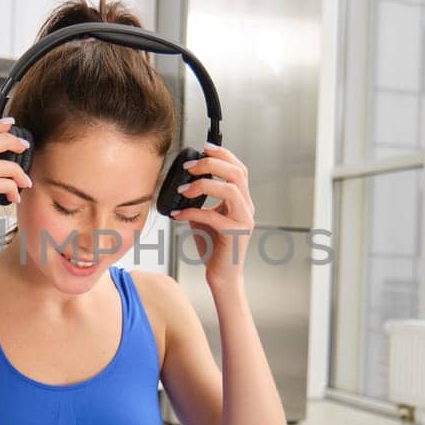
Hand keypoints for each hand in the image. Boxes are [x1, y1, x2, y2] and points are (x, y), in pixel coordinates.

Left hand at [170, 143, 254, 288]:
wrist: (222, 276)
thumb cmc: (214, 248)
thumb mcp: (205, 218)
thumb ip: (199, 201)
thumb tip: (182, 186)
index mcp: (242, 202)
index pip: (239, 169)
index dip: (224, 155)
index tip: (205, 148)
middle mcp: (246, 208)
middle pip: (237, 174)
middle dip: (211, 165)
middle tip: (189, 167)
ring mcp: (243, 221)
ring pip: (231, 190)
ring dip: (204, 185)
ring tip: (184, 190)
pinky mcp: (234, 234)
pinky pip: (213, 215)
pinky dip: (192, 212)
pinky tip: (178, 215)